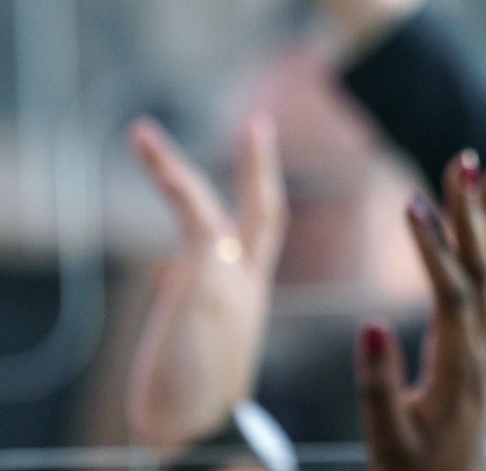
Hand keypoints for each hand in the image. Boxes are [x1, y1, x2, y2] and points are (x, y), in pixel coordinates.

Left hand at [127, 116, 286, 453]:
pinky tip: (143, 143)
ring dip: (184, 167)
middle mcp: (246, 286)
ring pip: (219, 207)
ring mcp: (232, 281)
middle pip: (265, 214)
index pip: (257, 241)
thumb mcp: (187, 343)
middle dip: (261, 170)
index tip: (248, 172)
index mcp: (245, 300)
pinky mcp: (209, 278)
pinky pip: (192, 208)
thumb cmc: (188, 402)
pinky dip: (168, 172)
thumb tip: (168, 275)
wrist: (195, 435)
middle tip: (259, 126)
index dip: (254, 202)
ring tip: (144, 135)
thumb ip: (186, 301)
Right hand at [356, 151, 485, 470]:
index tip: (413, 201)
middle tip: (465, 160)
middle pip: (484, 269)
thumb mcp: (387, 435)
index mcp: (458, 363)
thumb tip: (369, 321)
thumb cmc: (414, 468)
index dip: (434, 248)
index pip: (452, 293)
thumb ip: (377, 383)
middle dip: (472, 214)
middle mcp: (484, 345)